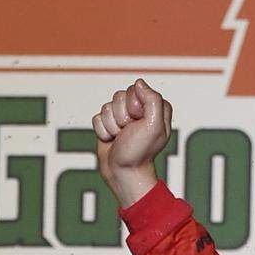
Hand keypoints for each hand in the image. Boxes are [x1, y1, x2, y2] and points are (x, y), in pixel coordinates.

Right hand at [91, 79, 172, 206]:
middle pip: (119, 96)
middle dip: (121, 116)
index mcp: (156, 107)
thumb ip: (152, 100)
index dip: (134, 106)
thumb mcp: (154, 125)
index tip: (138, 121)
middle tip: (129, 132)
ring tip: (121, 138)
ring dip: (111, 125)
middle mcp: (140, 110)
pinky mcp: (109, 124)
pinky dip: (102, 130)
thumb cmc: (140, 151)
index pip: (136, 90)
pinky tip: (112, 140)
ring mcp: (124, 117)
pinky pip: (97, 117)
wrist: (123, 172)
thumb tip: (139, 83)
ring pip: (106, 106)